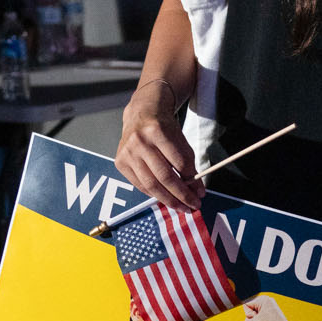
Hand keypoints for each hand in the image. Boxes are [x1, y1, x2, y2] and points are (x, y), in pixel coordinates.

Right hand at [115, 78, 202, 209]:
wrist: (141, 114)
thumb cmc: (163, 128)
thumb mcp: (180, 140)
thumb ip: (188, 163)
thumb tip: (196, 190)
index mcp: (157, 131)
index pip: (179, 163)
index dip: (192, 181)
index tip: (200, 192)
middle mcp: (139, 142)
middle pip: (164, 176)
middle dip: (182, 195)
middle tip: (193, 205)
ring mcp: (127, 153)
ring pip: (151, 185)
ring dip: (169, 200)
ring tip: (182, 207)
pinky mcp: (120, 162)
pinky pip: (140, 185)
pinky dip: (154, 194)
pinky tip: (165, 198)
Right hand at [243, 295, 295, 320]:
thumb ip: (247, 318)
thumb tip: (253, 316)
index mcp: (263, 299)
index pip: (246, 305)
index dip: (248, 314)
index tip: (257, 318)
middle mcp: (267, 300)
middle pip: (251, 308)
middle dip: (253, 316)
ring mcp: (271, 305)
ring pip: (256, 313)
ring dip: (257, 320)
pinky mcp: (272, 311)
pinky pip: (261, 316)